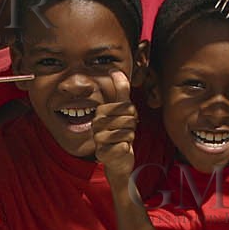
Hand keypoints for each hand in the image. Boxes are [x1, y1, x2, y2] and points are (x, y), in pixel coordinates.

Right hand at [92, 70, 137, 186]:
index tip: (126, 120)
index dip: (133, 114)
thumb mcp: (123, 111)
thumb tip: (115, 69)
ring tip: (122, 140)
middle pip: (128, 120)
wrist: (117, 160)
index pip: (127, 107)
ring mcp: (98, 140)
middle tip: (125, 132)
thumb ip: (120, 91)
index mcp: (100, 113)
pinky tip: (120, 150)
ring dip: (130, 138)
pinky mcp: (103, 154)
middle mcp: (95, 125)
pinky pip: (123, 146)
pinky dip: (126, 149)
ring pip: (127, 133)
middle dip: (132, 127)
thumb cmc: (120, 133)